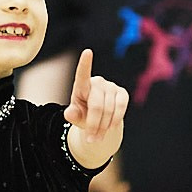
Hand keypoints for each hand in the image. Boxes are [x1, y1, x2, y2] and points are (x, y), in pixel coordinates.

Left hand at [64, 49, 127, 167]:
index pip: (82, 74)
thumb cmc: (83, 115)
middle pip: (97, 106)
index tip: (87, 52)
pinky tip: (110, 127)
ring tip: (97, 137)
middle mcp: (97, 82)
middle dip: (94, 125)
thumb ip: (72, 115)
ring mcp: (111, 86)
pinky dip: (115, 120)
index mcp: (81, 86)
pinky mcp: (122, 92)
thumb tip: (70, 113)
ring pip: (109, 110)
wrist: (99, 120)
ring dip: (104, 127)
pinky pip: (121, 107)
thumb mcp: (76, 116)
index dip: (85, 63)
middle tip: (91, 139)